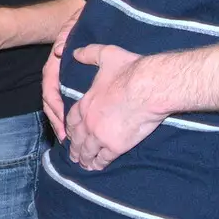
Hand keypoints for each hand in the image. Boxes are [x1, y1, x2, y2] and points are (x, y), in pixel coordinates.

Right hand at [42, 5, 82, 139]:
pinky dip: (70, 115)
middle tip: (64, 137)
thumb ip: (65, 34)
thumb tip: (60, 51)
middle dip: (55, 119)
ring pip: (57, 102)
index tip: (61, 117)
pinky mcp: (74, 81)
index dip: (53, 103)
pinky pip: (68, 101)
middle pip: (51, 99)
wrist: (86, 16)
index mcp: (56, 62)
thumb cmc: (79, 21)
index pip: (50, 84)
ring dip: (60, 120)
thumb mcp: (72, 24)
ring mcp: (65, 77)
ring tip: (67, 138)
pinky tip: (75, 126)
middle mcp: (58, 71)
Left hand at [64, 45, 163, 170]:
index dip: (69, 128)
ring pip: (88, 151)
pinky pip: (104, 159)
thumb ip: (88, 53)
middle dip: (74, 147)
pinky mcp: (117, 146)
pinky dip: (99, 164)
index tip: (69, 134)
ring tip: (82, 164)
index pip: (71, 120)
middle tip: (73, 155)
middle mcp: (89, 121)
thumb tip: (73, 51)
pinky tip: (97, 167)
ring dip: (84, 158)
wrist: (149, 87)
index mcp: (85, 102)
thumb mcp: (105, 55)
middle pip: (77, 138)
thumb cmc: (130, 70)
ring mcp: (101, 135)